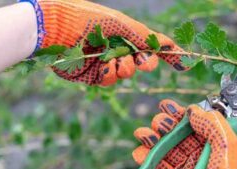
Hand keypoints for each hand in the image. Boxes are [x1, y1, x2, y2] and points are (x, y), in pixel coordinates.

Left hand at [20, 0, 186, 85]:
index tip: (183, 63)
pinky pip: (110, 80)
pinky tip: (103, 68)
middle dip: (147, 63)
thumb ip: (144, 35)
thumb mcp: (120, 23)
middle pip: (144, 61)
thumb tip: (168, 44)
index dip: (168, 53)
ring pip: (127, 73)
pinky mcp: (92, 74)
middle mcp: (118, 46)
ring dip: (126, 69)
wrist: (54, 29)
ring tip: (116, 62)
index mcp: (126, 31)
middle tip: (143, 61)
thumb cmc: (87, 19)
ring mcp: (106, 61)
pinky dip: (110, 75)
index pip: (152, 43)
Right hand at [132, 99, 236, 168]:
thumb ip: (212, 123)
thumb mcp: (226, 144)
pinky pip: (156, 167)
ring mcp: (183, 167)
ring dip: (150, 138)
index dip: (178, 112)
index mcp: (211, 143)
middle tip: (160, 123)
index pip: (192, 123)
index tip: (166, 105)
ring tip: (142, 133)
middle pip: (175, 133)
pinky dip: (145, 159)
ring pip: (163, 148)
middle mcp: (197, 154)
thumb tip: (192, 110)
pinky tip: (139, 152)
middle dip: (164, 124)